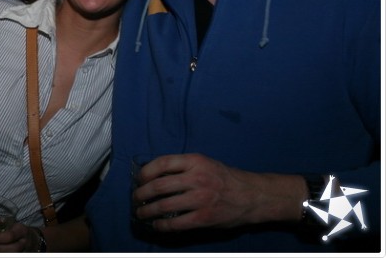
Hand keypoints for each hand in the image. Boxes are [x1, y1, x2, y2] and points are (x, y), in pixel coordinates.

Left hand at [0, 223, 41, 252]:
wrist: (35, 240)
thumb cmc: (18, 229)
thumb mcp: (10, 222)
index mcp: (21, 231)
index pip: (9, 236)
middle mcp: (23, 243)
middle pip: (10, 249)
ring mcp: (22, 252)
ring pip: (10, 255)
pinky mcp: (19, 255)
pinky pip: (9, 256)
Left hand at [132, 153, 305, 231]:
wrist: (252, 195)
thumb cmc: (225, 178)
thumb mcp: (204, 163)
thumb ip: (182, 167)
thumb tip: (153, 174)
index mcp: (195, 161)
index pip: (162, 163)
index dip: (145, 172)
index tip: (138, 179)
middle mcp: (196, 178)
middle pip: (158, 186)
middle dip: (141, 193)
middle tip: (135, 198)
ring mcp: (200, 199)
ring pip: (164, 205)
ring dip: (147, 210)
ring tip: (141, 212)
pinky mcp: (204, 217)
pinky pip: (176, 223)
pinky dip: (162, 225)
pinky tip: (157, 225)